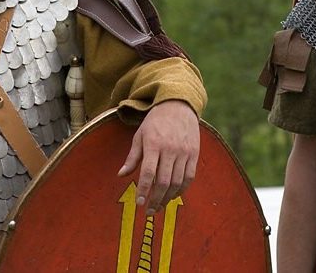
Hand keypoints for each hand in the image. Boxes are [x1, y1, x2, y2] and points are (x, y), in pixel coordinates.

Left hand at [118, 100, 199, 214]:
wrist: (178, 105)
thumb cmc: (155, 121)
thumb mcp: (140, 135)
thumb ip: (132, 157)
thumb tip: (121, 175)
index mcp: (153, 144)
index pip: (148, 172)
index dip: (143, 190)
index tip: (139, 203)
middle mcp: (170, 149)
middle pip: (163, 181)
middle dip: (155, 199)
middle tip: (148, 210)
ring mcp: (184, 152)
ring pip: (177, 182)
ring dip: (168, 198)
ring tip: (159, 205)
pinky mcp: (194, 153)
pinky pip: (189, 177)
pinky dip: (182, 189)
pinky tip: (173, 195)